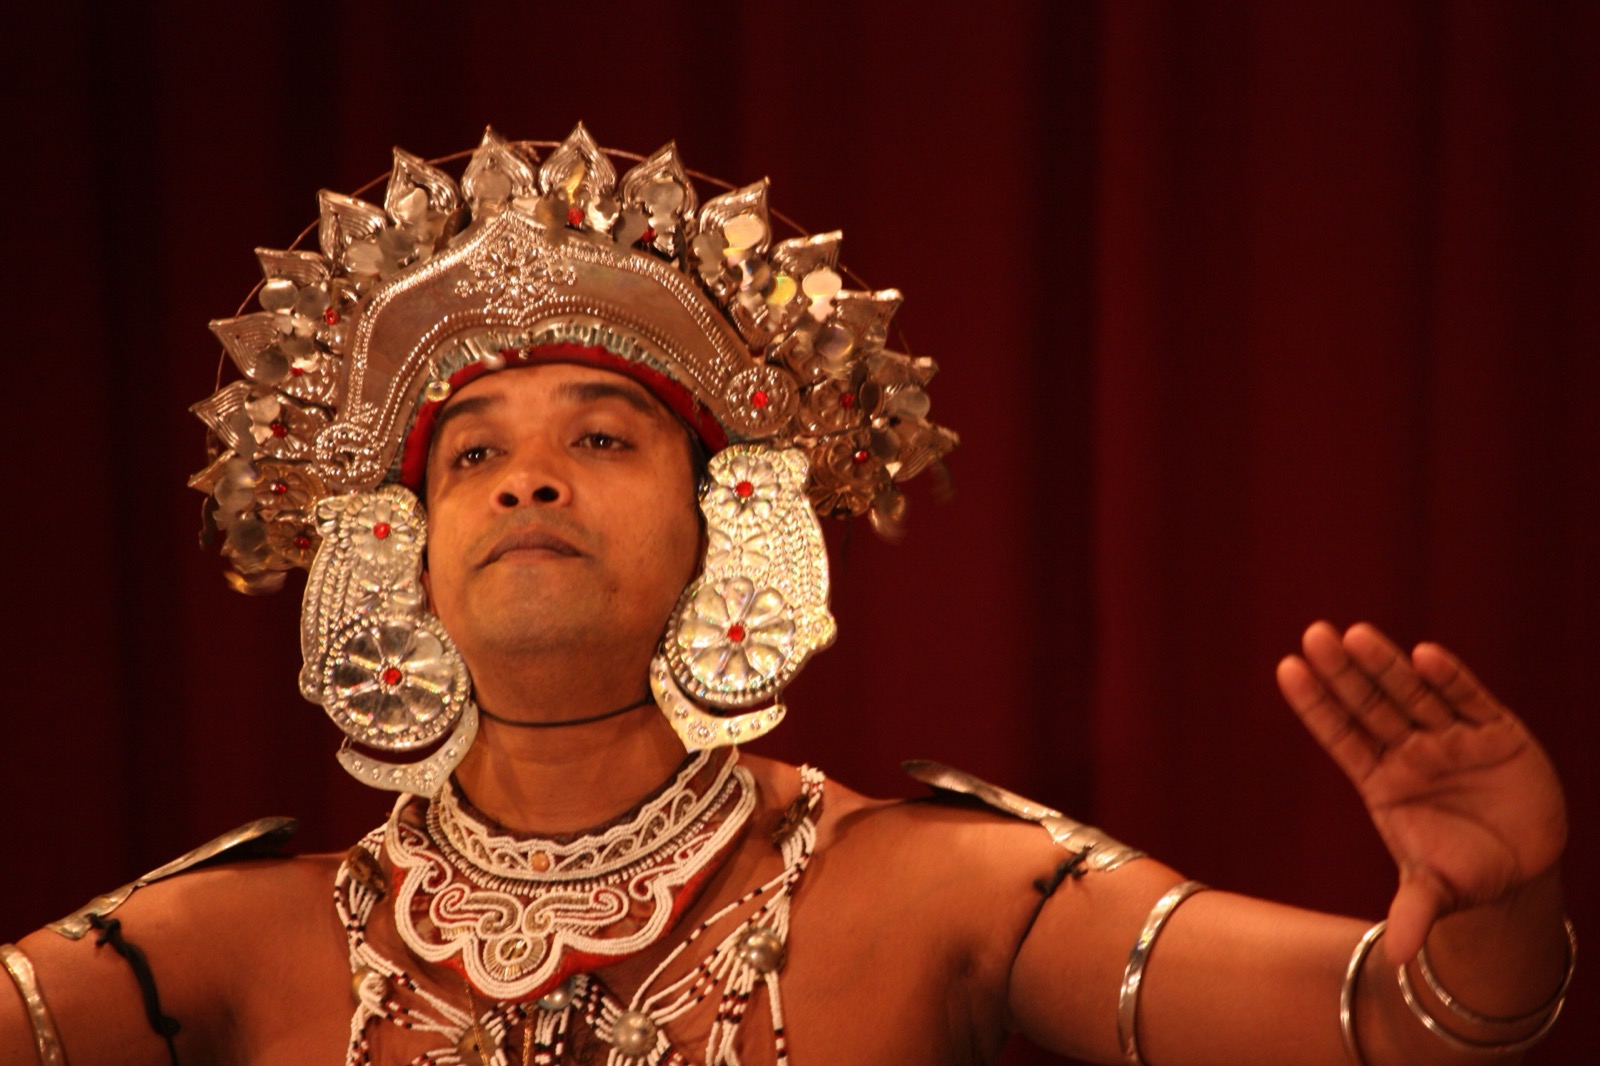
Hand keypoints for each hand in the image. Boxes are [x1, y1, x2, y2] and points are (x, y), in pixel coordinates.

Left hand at [1276, 622, 1566, 962]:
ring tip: (1355, 634)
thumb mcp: (1435, 892)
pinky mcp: (1498, 734)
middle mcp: (1411, 753)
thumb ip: (1414, 912)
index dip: (1316, 705)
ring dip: (1386, 665)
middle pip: (1370, 706)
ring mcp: (1452, 739)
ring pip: (1413, 694)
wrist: (1520, 870)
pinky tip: (1426, 655)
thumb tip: (1398, 957)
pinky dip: (1451, 678)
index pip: (1341, 736)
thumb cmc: (1462, 874)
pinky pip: (1470, 700)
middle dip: (1343, 673)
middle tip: (1314, 636)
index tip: (1286, 668)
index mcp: (1383, 782)